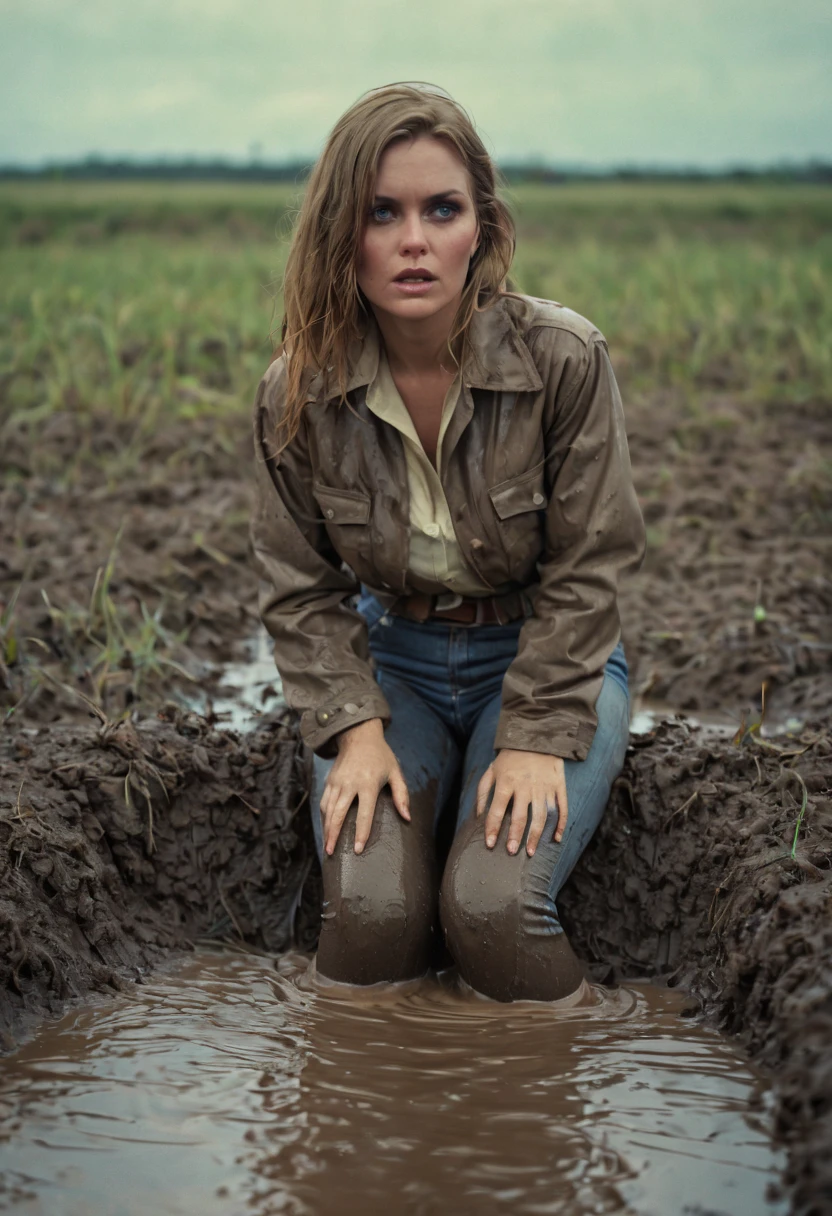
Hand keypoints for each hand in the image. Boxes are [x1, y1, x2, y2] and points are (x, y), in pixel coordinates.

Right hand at [319, 718, 409, 855]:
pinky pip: (324, 802)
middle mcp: (350, 783)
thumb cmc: (381, 756)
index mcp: (368, 783)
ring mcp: (337, 782)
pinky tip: (325, 829)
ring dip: (326, 829)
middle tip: (331, 853)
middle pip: (338, 814)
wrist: (358, 735)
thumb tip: (407, 818)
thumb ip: (402, 795)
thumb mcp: (395, 772)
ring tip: (326, 847)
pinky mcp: (330, 781)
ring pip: (328, 810)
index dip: (361, 833)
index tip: (357, 849)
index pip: (364, 813)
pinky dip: (324, 817)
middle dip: (334, 835)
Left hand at [476, 749, 567, 856]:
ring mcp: (544, 786)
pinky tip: (556, 838)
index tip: (489, 844)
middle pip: (520, 816)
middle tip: (511, 852)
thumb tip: (479, 816)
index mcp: (506, 781)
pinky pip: (561, 808)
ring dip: (536, 836)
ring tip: (531, 852)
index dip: (492, 828)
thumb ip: (483, 792)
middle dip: (515, 837)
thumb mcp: (492, 770)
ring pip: (541, 816)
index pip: (496, 810)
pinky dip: (560, 825)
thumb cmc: (510, 758)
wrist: (536, 737)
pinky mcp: (558, 785)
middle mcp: (525, 786)